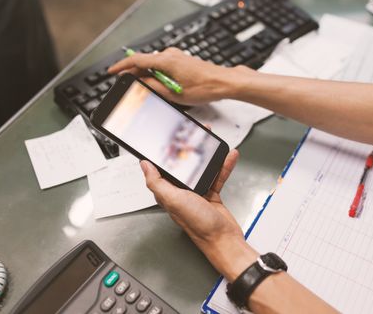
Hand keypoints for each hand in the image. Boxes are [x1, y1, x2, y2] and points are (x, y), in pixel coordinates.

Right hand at [108, 48, 254, 105]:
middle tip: (126, 86)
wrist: (224, 82)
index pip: (136, 60)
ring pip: (153, 65)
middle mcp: (170, 55)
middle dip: (133, 74)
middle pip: (144, 62)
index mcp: (166, 60)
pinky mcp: (182, 61)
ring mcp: (177, 56)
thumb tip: (139, 83)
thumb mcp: (174, 93)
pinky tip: (159, 86)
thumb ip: (153, 86)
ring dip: (147, 76)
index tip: (111, 72)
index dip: (121, 66)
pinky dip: (156, 74)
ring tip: (144, 90)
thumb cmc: (204, 87)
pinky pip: (163, 66)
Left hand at [140, 149, 257, 280]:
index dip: (164, 153)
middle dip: (188, 149)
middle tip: (194, 134)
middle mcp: (181, 192)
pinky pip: (216, 176)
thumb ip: (157, 182)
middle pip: (183, 165)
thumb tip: (144, 166)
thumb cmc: (199, 225)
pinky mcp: (211, 194)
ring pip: (201, 168)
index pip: (161, 169)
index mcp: (168, 192)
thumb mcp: (174, 200)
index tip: (168, 138)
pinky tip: (228, 157)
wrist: (224, 240)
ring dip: (208, 155)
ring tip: (212, 141)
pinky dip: (222, 166)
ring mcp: (197, 192)